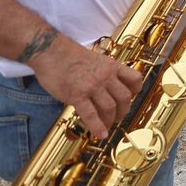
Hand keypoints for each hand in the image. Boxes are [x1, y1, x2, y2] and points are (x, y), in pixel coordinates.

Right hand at [28, 36, 142, 138]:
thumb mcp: (96, 59)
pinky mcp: (77, 95)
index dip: (136, 91)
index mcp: (112, 66)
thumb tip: (107, 87)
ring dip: (110, 120)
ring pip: (110, 108)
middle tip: (118, 117)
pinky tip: (100, 134)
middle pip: (124, 98)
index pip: (135, 79)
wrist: (50, 51)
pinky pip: (91, 115)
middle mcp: (106, 76)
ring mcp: (92, 86)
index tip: (131, 98)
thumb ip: (104, 72)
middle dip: (123, 111)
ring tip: (108, 126)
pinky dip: (97, 127)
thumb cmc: (69, 55)